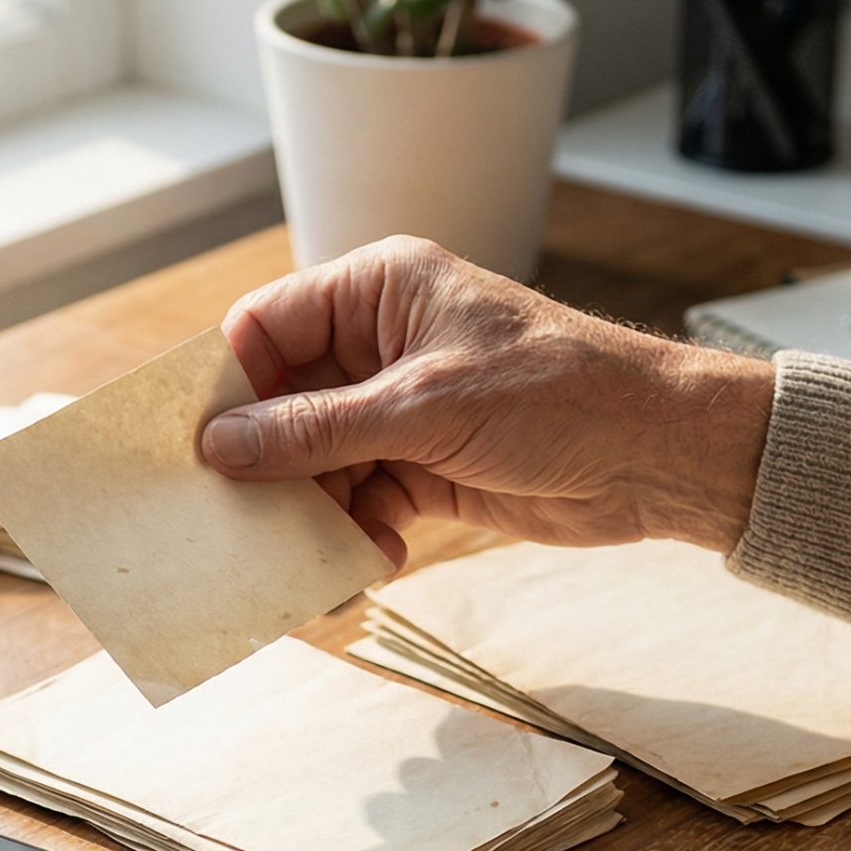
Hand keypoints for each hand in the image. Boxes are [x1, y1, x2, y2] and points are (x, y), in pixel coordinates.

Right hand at [201, 236, 776, 565]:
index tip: (191, 446)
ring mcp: (402, 409)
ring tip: (301, 552)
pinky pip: (360, 500)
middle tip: (228, 515)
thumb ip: (318, 431)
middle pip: (283, 402)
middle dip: (261, 460)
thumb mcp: (425, 409)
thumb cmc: (559, 396)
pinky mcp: (426, 466)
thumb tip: (221, 447)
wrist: (659, 455)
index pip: (267, 327)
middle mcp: (381, 344)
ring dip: (309, 508)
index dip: (227, 385)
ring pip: (317, 461)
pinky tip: (368, 560)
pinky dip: (356, 532)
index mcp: (379, 290)